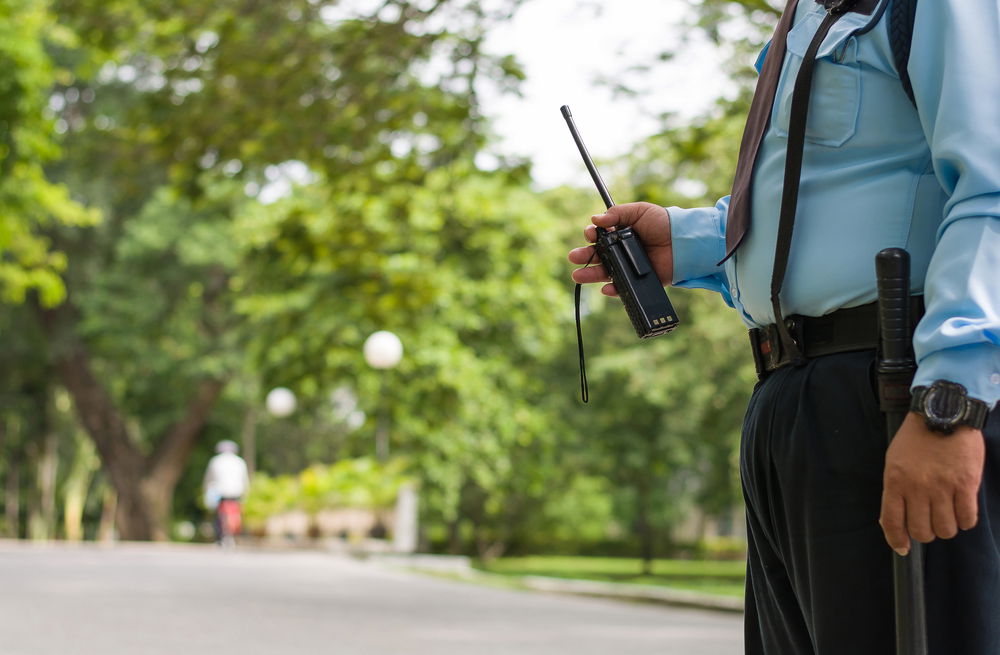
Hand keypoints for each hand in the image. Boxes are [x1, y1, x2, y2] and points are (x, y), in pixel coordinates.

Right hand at [567, 202, 673, 296]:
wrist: (684, 241)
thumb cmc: (663, 223)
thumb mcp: (640, 211)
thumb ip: (617, 213)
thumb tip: (595, 219)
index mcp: (620, 233)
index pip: (599, 236)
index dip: (591, 235)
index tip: (590, 234)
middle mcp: (621, 251)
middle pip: (597, 255)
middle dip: (583, 256)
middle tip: (573, 257)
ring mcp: (628, 267)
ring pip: (605, 272)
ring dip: (590, 275)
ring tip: (578, 276)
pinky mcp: (638, 280)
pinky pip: (622, 287)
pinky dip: (613, 289)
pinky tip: (606, 288)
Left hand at [879, 412, 984, 554]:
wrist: (944, 413)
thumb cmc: (916, 438)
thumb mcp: (894, 461)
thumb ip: (894, 490)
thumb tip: (893, 520)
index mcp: (895, 481)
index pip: (892, 521)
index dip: (897, 540)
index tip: (903, 548)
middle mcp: (917, 487)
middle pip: (922, 531)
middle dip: (926, 533)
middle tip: (930, 522)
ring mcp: (942, 487)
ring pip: (946, 529)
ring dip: (947, 527)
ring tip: (947, 514)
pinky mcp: (966, 484)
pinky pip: (967, 519)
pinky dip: (965, 521)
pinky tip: (962, 510)